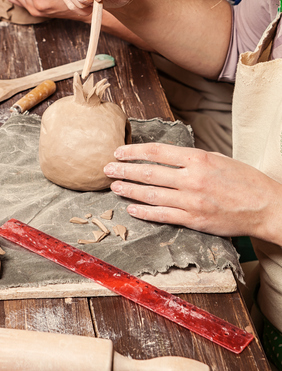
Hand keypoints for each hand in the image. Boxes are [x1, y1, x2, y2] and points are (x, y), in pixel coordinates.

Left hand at [103, 143, 281, 240]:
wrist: (265, 207)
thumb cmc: (243, 180)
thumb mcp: (217, 158)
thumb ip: (190, 158)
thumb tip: (164, 156)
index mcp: (198, 158)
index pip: (157, 152)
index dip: (134, 151)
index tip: (118, 152)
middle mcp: (192, 179)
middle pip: (149, 173)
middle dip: (124, 170)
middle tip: (107, 169)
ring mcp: (192, 201)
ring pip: (152, 195)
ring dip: (129, 190)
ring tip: (114, 186)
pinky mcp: (194, 220)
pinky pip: (163, 215)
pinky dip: (144, 211)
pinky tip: (131, 207)